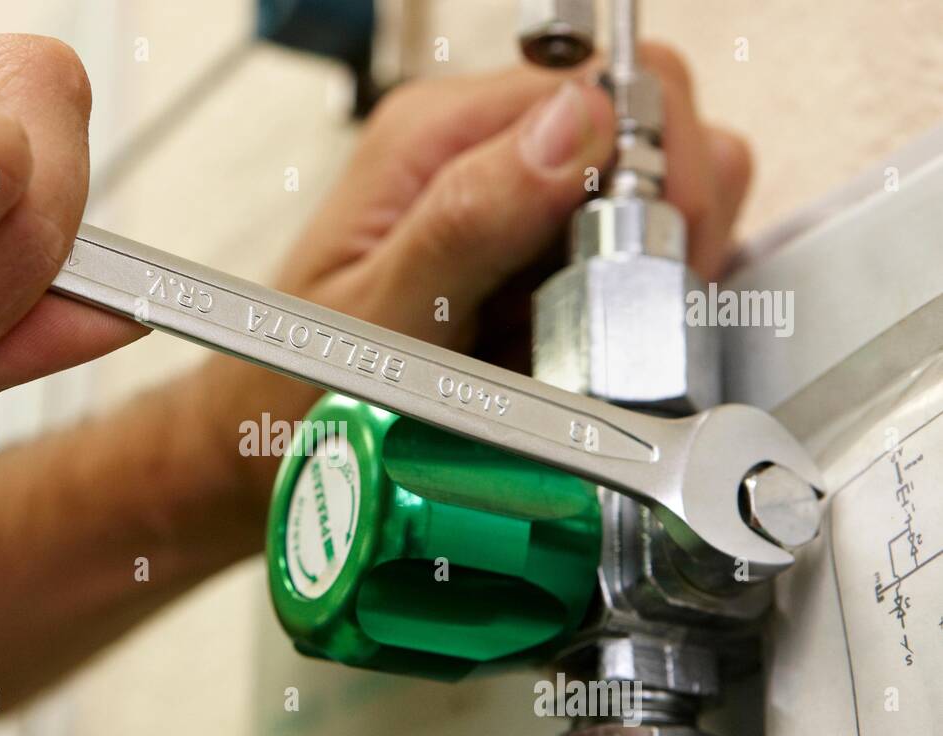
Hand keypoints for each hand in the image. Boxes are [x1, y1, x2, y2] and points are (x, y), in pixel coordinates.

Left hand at [195, 46, 751, 511]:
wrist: (268, 444)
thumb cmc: (294, 388)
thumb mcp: (377, 320)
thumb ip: (468, 221)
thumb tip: (573, 130)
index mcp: (436, 136)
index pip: (604, 84)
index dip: (655, 164)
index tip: (655, 255)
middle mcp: (478, 151)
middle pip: (645, 120)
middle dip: (674, 209)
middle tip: (636, 301)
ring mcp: (511, 202)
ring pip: (653, 185)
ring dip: (662, 257)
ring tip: (607, 328)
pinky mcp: (532, 257)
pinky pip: (628, 249)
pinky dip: (639, 294)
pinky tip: (593, 342)